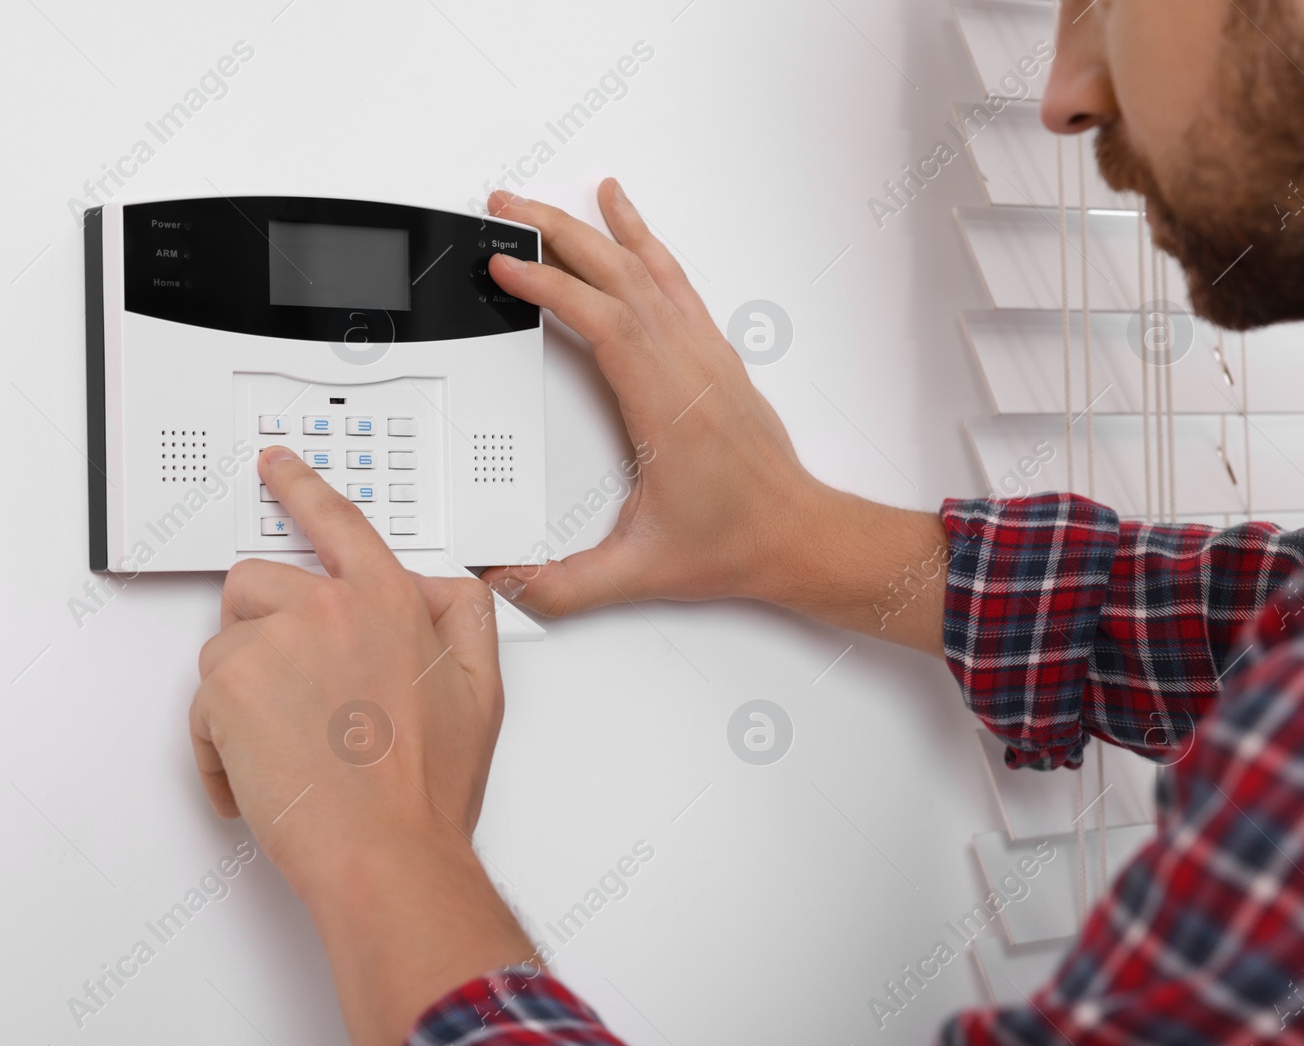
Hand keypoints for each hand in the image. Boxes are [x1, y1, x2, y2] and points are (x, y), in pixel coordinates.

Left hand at [191, 446, 531, 1045]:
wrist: (387, 853)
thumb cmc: (429, 788)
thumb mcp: (483, 689)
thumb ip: (466, 617)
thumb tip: (443, 586)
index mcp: (389, 599)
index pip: (337, 521)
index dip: (300, 487)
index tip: (276, 466)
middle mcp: (328, 609)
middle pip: (257, 583)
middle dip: (264, 631)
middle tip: (293, 693)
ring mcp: (273, 645)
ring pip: (225, 647)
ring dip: (243, 694)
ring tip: (284, 747)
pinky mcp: (228, 689)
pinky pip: (202, 704)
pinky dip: (219, 744)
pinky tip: (260, 774)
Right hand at [480, 181, 945, 654]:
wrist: (798, 535)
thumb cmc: (734, 542)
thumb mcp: (639, 572)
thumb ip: (565, 585)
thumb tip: (505, 581)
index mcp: (668, 406)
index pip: (604, 321)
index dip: (550, 287)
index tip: (506, 266)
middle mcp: (689, 367)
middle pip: (618, 275)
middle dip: (556, 234)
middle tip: (506, 207)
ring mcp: (704, 354)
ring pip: (645, 268)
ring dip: (593, 229)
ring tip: (548, 202)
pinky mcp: (711, 354)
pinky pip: (672, 279)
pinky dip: (643, 240)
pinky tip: (625, 217)